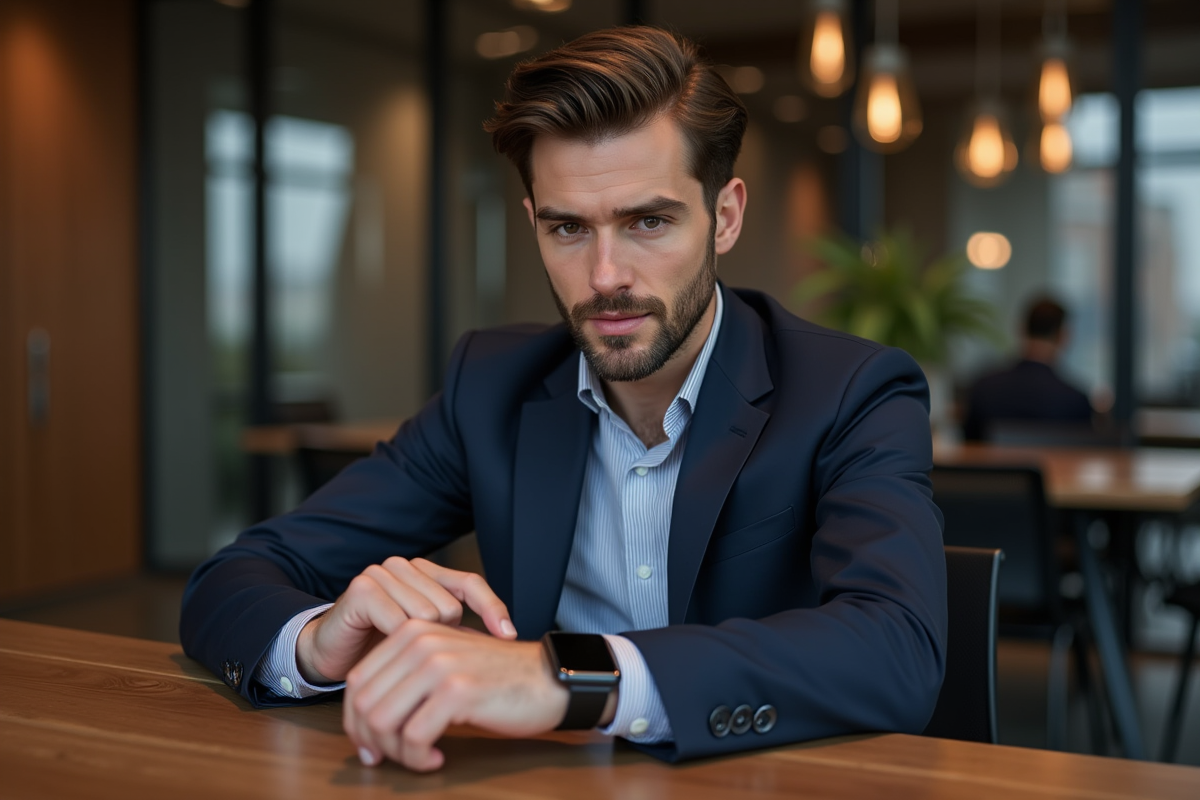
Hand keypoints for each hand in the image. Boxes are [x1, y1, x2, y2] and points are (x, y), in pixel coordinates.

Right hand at [296, 557, 516, 683]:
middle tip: (419, 655)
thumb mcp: (425, 635)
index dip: (492, 608)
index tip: (509, 636)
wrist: (331, 654)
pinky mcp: (362, 589)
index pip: (470, 582)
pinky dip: (398, 645)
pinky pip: (401, 622)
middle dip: (441, 638)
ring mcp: (381, 573)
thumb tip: (504, 636)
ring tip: (399, 653)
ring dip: (417, 645)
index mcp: (423, 570)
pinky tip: (388, 651)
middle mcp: (403, 565)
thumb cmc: (380, 645)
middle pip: (449, 604)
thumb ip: (455, 626)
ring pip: (428, 615)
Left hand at [345, 620, 569, 770]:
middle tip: (389, 760)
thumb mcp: (445, 662)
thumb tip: (366, 717)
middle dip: (371, 741)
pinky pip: (414, 737)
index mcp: (412, 632)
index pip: (357, 681)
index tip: (370, 746)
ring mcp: (438, 664)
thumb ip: (407, 676)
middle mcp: (420, 642)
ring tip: (418, 759)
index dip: (355, 721)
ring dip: (396, 753)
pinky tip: (435, 758)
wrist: (549, 679)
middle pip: (365, 703)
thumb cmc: (499, 678)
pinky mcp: (457, 691)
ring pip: (384, 721)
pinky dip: (418, 758)